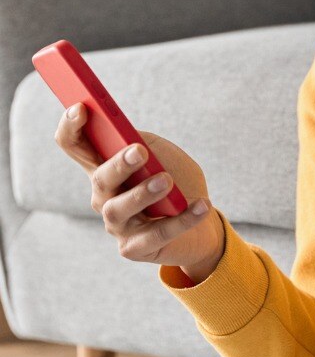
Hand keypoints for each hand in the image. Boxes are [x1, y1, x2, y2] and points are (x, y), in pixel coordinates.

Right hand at [54, 103, 224, 278]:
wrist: (202, 219)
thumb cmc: (177, 180)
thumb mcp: (163, 154)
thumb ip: (146, 143)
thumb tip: (132, 139)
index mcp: (105, 166)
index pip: (74, 145)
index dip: (71, 127)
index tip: (81, 108)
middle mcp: (104, 196)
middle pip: (100, 178)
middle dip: (118, 165)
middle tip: (139, 152)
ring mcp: (116, 224)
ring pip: (119, 209)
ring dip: (143, 193)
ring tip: (167, 180)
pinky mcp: (134, 248)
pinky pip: (157, 234)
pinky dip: (182, 219)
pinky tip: (201, 205)